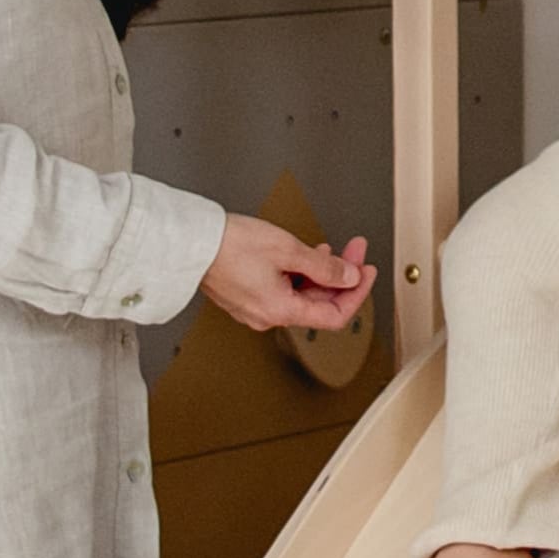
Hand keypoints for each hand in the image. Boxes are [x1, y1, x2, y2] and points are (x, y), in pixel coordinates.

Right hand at [203, 214, 374, 333]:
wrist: (191, 242)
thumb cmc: (229, 245)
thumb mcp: (289, 250)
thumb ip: (325, 267)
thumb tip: (350, 277)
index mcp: (280, 311)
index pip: (335, 316)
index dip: (358, 294)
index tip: (368, 273)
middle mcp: (267, 316)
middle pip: (319, 303)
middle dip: (342, 276)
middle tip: (355, 251)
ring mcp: (255, 307)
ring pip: (302, 295)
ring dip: (321, 273)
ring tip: (331, 249)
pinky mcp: (246, 296)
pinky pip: (284, 290)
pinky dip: (301, 274)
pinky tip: (306, 256)